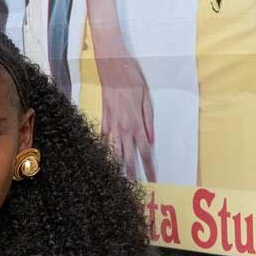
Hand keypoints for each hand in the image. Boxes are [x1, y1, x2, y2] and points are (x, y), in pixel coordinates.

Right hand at [96, 53, 155, 181]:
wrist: (112, 67)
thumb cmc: (132, 78)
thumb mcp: (147, 97)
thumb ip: (149, 120)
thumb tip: (151, 139)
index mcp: (137, 124)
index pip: (145, 152)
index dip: (149, 168)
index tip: (153, 179)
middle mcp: (124, 129)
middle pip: (129, 157)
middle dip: (133, 174)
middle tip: (135, 189)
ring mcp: (111, 126)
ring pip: (114, 152)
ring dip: (117, 168)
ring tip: (119, 180)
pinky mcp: (103, 121)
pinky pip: (102, 141)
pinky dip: (103, 152)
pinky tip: (103, 161)